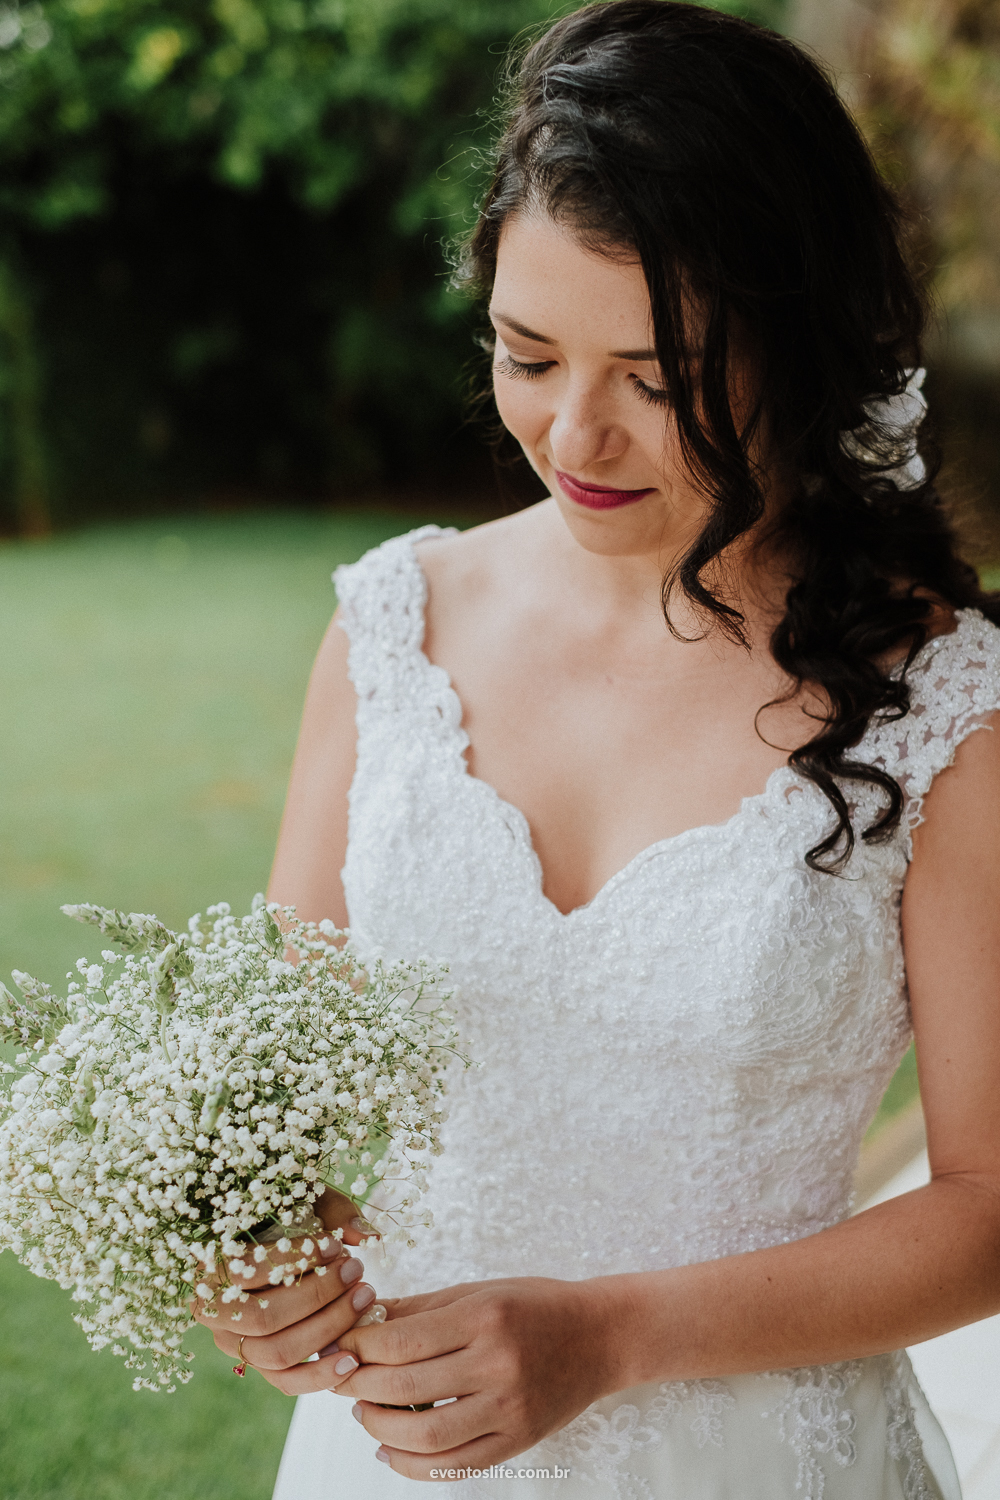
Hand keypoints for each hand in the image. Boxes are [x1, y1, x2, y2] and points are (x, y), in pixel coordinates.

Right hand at [190, 1190, 381, 1393]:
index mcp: (210, 1266)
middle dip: (318, 1295)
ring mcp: (233, 1343)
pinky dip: (319, 1376)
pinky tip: (353, 1359)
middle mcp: (213, 1312)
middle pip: (264, 1317)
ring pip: (276, 1352)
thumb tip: (367, 1235)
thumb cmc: (287, 1218)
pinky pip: (285, 1381)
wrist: (271, 1248)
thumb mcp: (303, 1201)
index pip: (249, 1270)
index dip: (295, 1260)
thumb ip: (334, 1212)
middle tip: (356, 1271)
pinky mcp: (256, 1365)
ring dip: (327, 1327)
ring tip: (364, 1297)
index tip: (335, 1246)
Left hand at [333, 1277, 623, 1478]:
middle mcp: (497, 1364)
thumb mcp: (480, 1292)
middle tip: (341, 1380)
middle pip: (407, 1386)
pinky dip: (413, 1465)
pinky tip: (391, 1450)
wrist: (601, 1336)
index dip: (361, 1347)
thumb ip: (421, 1308)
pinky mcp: (518, 1440)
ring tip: (364, 1414)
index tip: (342, 1347)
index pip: (403, 1340)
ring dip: (381, 1428)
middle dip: (361, 1386)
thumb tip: (363, 1319)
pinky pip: (455, 1466)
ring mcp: (509, 1408)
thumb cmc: (536, 1305)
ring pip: (426, 1435)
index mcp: (485, 1318)